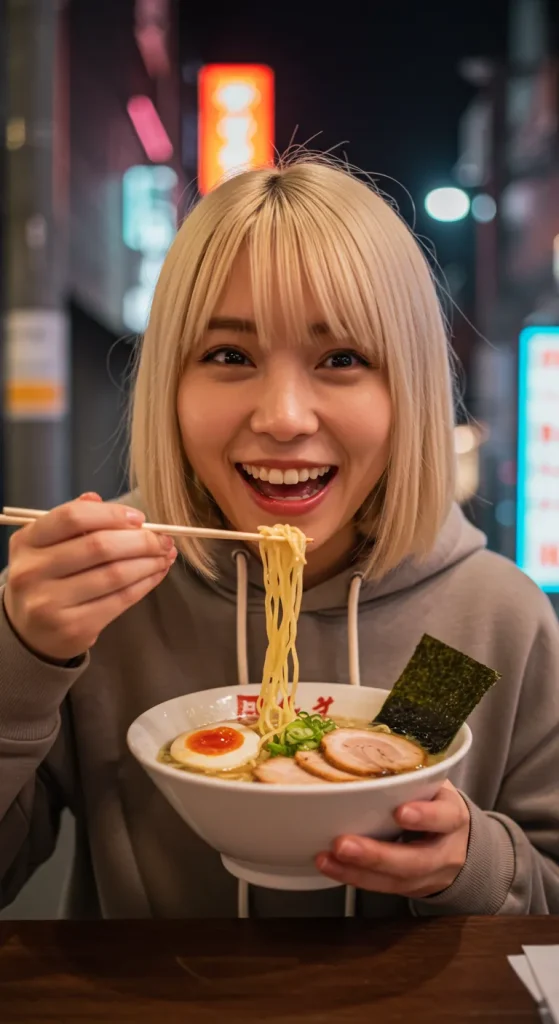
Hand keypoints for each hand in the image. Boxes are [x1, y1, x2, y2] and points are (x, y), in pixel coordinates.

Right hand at [4, 493, 176, 661]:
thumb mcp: (48, 545)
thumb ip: (76, 521)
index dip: (112, 514)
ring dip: (149, 563)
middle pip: (99, 546)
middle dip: (141, 541)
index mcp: (26, 541)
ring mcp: (50, 603)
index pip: (73, 517)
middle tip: (163, 540)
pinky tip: (156, 574)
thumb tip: (114, 507)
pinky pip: (120, 600)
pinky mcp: (73, 628)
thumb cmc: (47, 577)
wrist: (30, 631)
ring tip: (165, 555)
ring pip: (115, 574)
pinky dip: (145, 584)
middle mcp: (32, 571)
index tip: (139, 518)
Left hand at [316, 781, 469, 897]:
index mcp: (453, 816)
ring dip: (356, 871)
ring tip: (326, 859)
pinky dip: (354, 877)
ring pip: (395, 880)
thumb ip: (409, 775)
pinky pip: (382, 887)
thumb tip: (360, 743)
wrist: (462, 846)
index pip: (445, 817)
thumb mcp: (435, 787)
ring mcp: (427, 875)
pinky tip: (330, 866)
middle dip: (376, 855)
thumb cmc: (437, 804)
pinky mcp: (409, 888)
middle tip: (342, 844)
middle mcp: (444, 851)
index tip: (399, 811)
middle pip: (415, 860)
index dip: (425, 817)